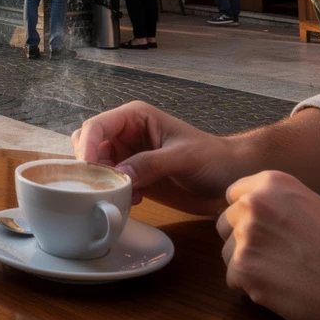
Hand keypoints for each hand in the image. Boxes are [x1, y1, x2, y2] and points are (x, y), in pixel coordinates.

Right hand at [72, 101, 233, 213]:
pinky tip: (133, 201)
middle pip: (89, 144)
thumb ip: (151, 163)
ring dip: (101, 181)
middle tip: (100, 186)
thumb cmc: (213, 158)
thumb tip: (119, 175)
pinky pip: (110, 183)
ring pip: (96, 165)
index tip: (88, 171)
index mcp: (134, 117)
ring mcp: (128, 156)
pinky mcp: (133, 177)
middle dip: (90, 165)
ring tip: (119, 194)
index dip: (87, 146)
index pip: (97, 126)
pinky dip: (112, 192)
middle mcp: (125, 134)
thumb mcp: (184, 157)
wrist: (232, 178)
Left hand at [217, 171, 319, 319]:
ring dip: (248, 266)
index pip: (234, 196)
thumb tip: (247, 209)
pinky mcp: (244, 267)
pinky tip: (279, 290)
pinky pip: (233, 279)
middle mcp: (253, 203)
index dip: (247, 216)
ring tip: (283, 275)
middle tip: (276, 257)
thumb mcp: (312, 207)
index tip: (266, 231)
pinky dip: (251, 289)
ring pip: (227, 253)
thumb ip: (277, 203)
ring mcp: (246, 234)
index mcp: (271, 183)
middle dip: (244, 241)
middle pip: (226, 224)